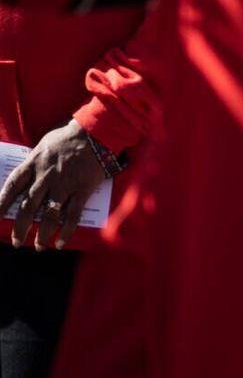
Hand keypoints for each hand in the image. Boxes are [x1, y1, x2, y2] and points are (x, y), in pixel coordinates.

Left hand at [0, 119, 107, 249]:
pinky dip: (66, 231)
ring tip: (39, 247)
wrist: (98, 131)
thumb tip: (26, 177)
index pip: (12, 186)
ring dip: (42, 234)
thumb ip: (34, 161)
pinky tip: (60, 242)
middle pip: (28, 206)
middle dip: (20, 227)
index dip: (1, 202)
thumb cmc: (69, 136)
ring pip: (49, 215)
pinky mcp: (82, 189)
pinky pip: (73, 215)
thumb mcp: (44, 144)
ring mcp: (65, 184)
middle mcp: (46, 176)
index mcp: (34, 163)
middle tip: (16, 241)